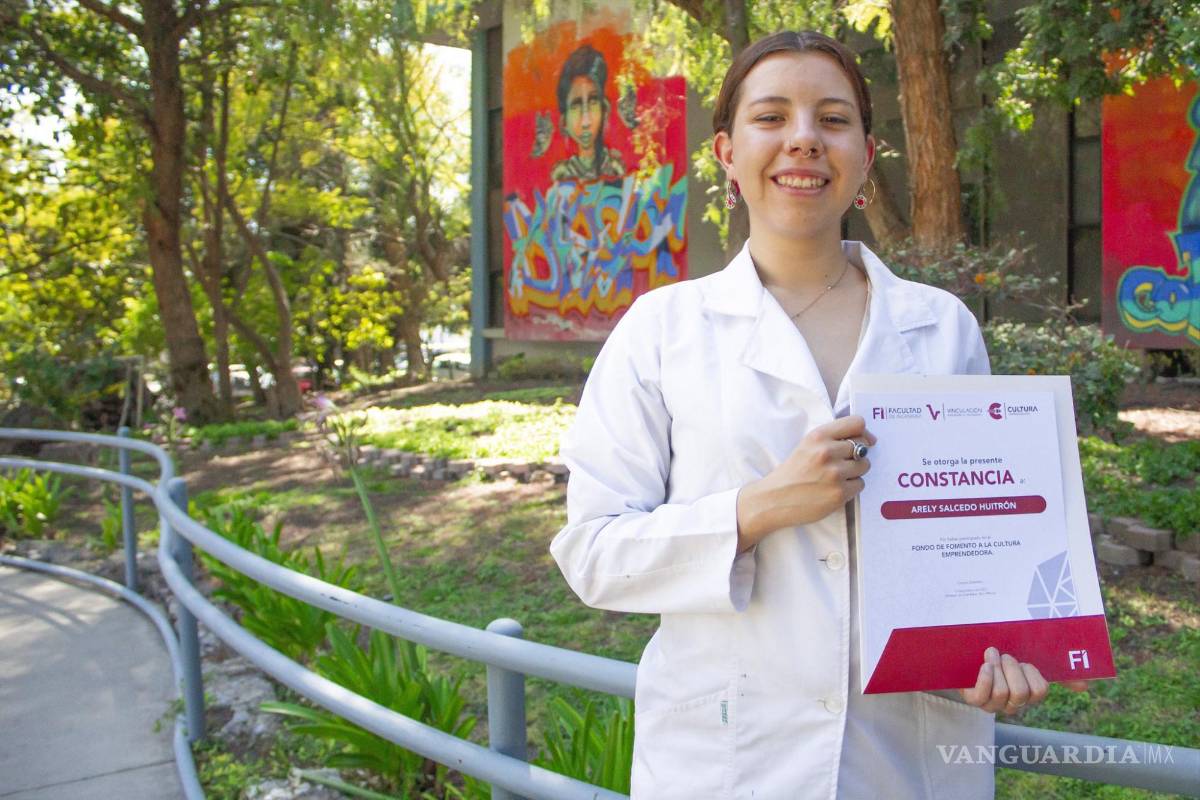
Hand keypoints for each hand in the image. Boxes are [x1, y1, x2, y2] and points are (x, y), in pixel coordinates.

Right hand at [736, 415, 875, 550]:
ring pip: (864, 466)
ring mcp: (835, 473)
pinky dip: (850, 488)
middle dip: (856, 455)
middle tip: (839, 464)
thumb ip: (833, 438)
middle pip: (863, 446)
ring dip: (854, 472)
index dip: (863, 433)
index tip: (864, 441)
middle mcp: (827, 452)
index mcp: (818, 436)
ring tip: (835, 478)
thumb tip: (870, 440)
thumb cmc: (792, 472)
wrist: (774, 499)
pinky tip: (833, 489)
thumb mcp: (807, 445)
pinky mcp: (839, 493)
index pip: (857, 423)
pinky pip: (860, 485)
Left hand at [960, 647, 1087, 713]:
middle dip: (1013, 669)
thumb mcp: (1028, 661)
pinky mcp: (973, 700)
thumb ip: (1056, 673)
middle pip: (1021, 694)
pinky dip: (985, 677)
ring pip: (1001, 693)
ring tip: (991, 654)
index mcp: (1027, 695)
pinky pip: (981, 696)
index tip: (1024, 660)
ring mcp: (991, 704)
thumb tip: (1085, 686)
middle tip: (1006, 655)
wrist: (967, 656)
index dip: (1032, 673)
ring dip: (996, 668)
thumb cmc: (1002, 659)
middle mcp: (1011, 704)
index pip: (1040, 691)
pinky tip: (984, 665)